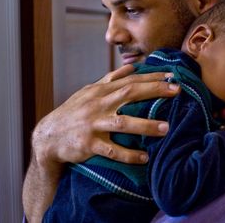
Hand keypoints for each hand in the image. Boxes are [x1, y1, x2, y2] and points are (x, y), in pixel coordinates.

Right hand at [31, 64, 179, 169]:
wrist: (48, 136)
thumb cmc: (73, 112)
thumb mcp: (89, 92)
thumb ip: (111, 80)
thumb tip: (131, 68)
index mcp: (100, 91)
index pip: (130, 80)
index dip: (151, 77)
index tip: (172, 75)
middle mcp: (98, 104)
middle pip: (129, 94)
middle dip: (154, 91)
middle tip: (176, 91)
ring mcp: (93, 124)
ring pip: (122, 123)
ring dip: (145, 125)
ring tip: (166, 128)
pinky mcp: (88, 145)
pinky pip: (112, 151)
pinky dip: (129, 155)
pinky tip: (145, 157)